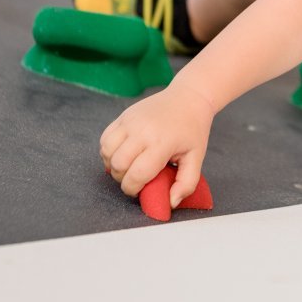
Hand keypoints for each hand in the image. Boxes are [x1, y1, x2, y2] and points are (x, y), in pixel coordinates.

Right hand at [100, 86, 214, 206]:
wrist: (188, 98)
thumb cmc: (193, 130)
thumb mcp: (196, 158)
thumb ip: (186, 184)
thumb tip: (170, 203)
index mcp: (161, 143)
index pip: (136, 175)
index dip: (134, 189)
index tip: (140, 189)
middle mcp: (142, 131)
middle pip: (118, 165)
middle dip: (123, 179)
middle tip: (136, 178)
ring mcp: (130, 121)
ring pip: (107, 152)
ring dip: (113, 165)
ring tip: (128, 166)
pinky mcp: (123, 116)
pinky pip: (105, 139)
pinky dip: (108, 151)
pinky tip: (123, 153)